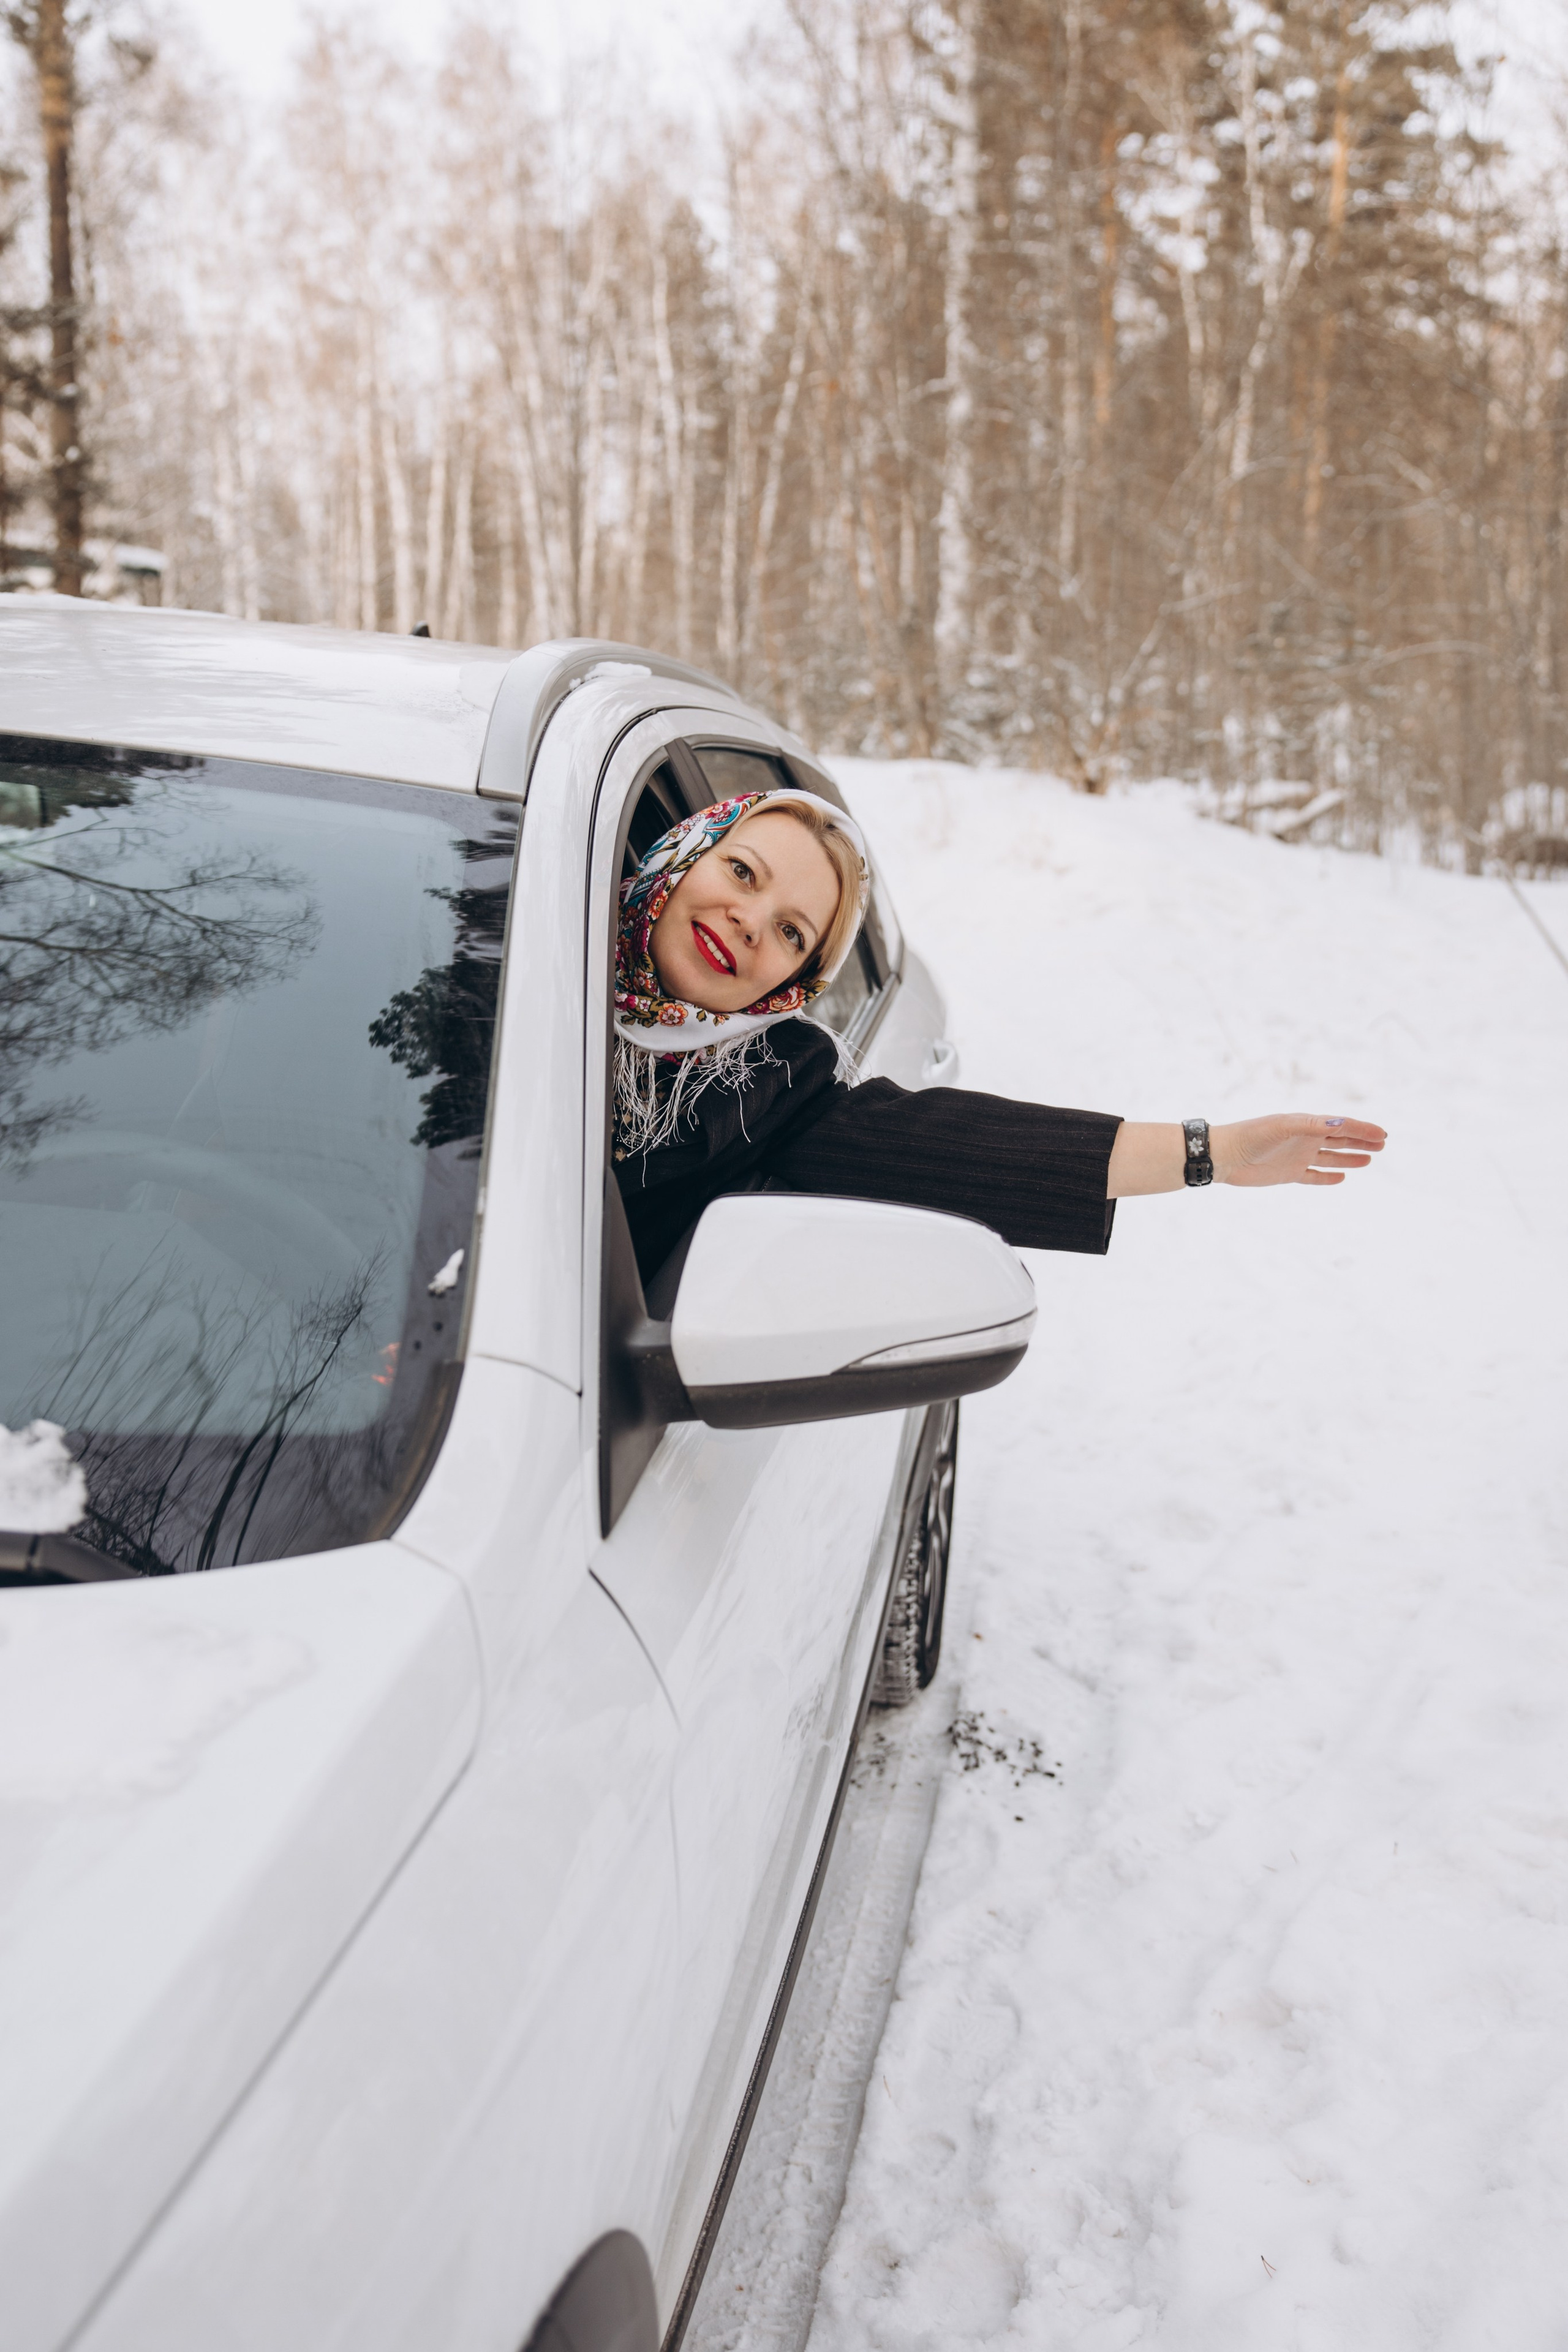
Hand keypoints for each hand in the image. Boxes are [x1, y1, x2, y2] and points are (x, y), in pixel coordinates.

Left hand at [1213, 1113, 1386, 1187]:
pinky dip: (1328, 1177)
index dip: (1362, 1129)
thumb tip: (1339, 1122)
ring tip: (1369, 1159)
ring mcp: (1297, 1157)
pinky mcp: (1288, 1174)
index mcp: (1305, 1124)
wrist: (1224, 1156)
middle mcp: (1304, 1139)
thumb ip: (1310, 1125)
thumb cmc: (1251, 1136)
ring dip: (1350, 1157)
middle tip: (1383, 1144)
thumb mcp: (1282, 1126)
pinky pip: (1313, 1176)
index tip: (1382, 1134)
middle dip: (1361, 1141)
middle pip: (1339, 1140)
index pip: (1340, 1126)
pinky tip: (1342, 1177)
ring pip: (1330, 1157)